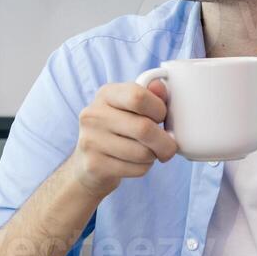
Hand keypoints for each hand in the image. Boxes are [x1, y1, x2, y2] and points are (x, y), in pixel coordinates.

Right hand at [66, 79, 176, 197]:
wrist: (88, 162)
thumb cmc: (118, 130)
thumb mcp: (131, 107)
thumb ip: (150, 95)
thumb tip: (160, 86)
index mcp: (106, 94)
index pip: (138, 96)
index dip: (159, 109)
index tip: (161, 118)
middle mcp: (93, 115)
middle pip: (144, 128)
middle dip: (165, 142)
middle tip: (169, 146)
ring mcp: (91, 140)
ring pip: (143, 153)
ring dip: (153, 156)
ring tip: (147, 153)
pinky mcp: (94, 165)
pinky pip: (136, 169)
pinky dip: (144, 168)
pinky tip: (135, 163)